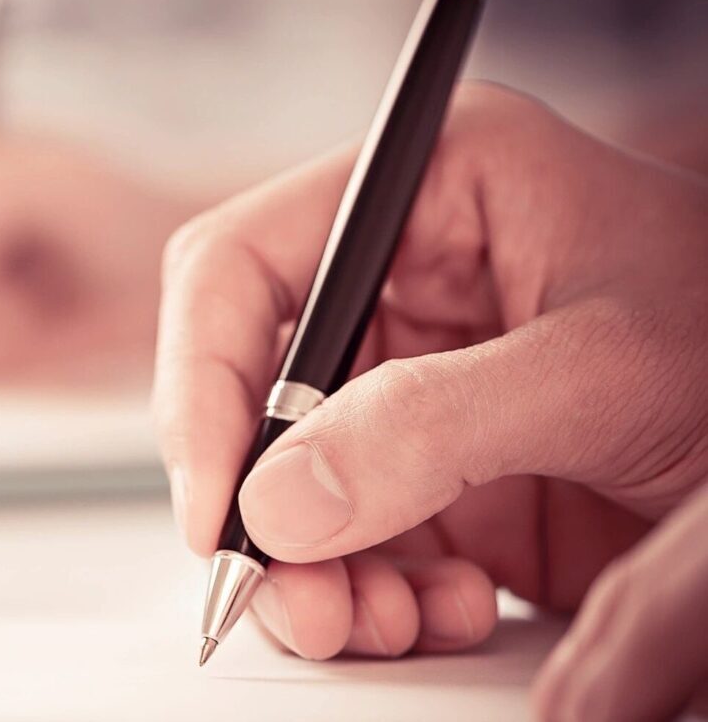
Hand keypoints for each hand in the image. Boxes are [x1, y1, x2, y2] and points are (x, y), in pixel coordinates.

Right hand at [153, 83, 707, 719]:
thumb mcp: (606, 372)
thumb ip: (434, 426)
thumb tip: (282, 500)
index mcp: (433, 188)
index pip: (241, 269)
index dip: (205, 386)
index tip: (219, 504)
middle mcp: (404, 278)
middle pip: (250, 389)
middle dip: (259, 504)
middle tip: (286, 594)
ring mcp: (415, 380)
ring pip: (288, 480)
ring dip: (313, 568)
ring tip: (373, 623)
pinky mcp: (435, 468)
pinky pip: (349, 538)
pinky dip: (373, 594)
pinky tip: (441, 609)